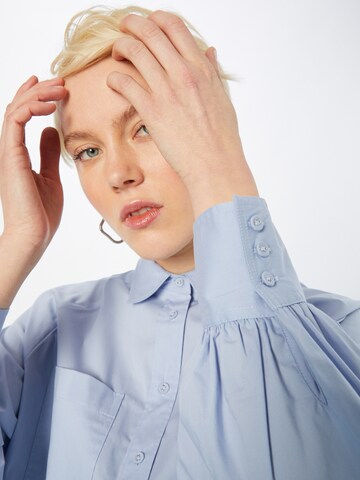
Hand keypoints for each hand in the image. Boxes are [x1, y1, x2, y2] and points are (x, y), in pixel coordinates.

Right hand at [0, 75, 66, 252]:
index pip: (21, 117)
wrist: (34, 234)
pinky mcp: (10, 155)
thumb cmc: (41, 212)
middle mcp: (9, 149)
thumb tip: (50, 131)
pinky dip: (32, 107)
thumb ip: (48, 153)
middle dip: (38, 90)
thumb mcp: (50, 176)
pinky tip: (50, 104)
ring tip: (60, 88)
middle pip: (18, 107)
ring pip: (16, 109)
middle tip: (61, 81)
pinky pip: (16, 120)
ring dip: (38, 94)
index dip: (34, 97)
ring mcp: (7, 151)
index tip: (53, 86)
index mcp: (17, 153)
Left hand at [106, 10, 257, 198]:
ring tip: (117, 54)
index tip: (148, 24)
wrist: (215, 165)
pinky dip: (114, 77)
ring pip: (133, 50)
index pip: (174, 25)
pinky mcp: (151, 111)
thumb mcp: (222, 98)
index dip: (156, 18)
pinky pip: (124, 82)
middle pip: (150, 30)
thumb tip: (209, 51)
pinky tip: (114, 82)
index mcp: (201, 68)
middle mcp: (183, 73)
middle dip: (131, 24)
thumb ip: (212, 72)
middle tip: (124, 29)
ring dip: (120, 46)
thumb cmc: (221, 137)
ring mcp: (166, 91)